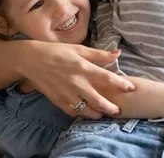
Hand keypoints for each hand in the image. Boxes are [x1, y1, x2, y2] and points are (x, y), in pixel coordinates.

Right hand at [19, 41, 134, 118]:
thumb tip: (118, 53)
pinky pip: (73, 112)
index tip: (131, 88)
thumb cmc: (57, 52)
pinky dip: (81, 114)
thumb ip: (99, 54)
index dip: (120, 84)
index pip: (106, 77)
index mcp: (83, 67)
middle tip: (119, 110)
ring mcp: (67, 94)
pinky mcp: (58, 101)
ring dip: (97, 113)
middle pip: (98, 100)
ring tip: (104, 113)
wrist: (32, 60)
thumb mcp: (79, 49)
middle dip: (110, 107)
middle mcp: (76, 83)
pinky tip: (87, 112)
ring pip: (86, 110)